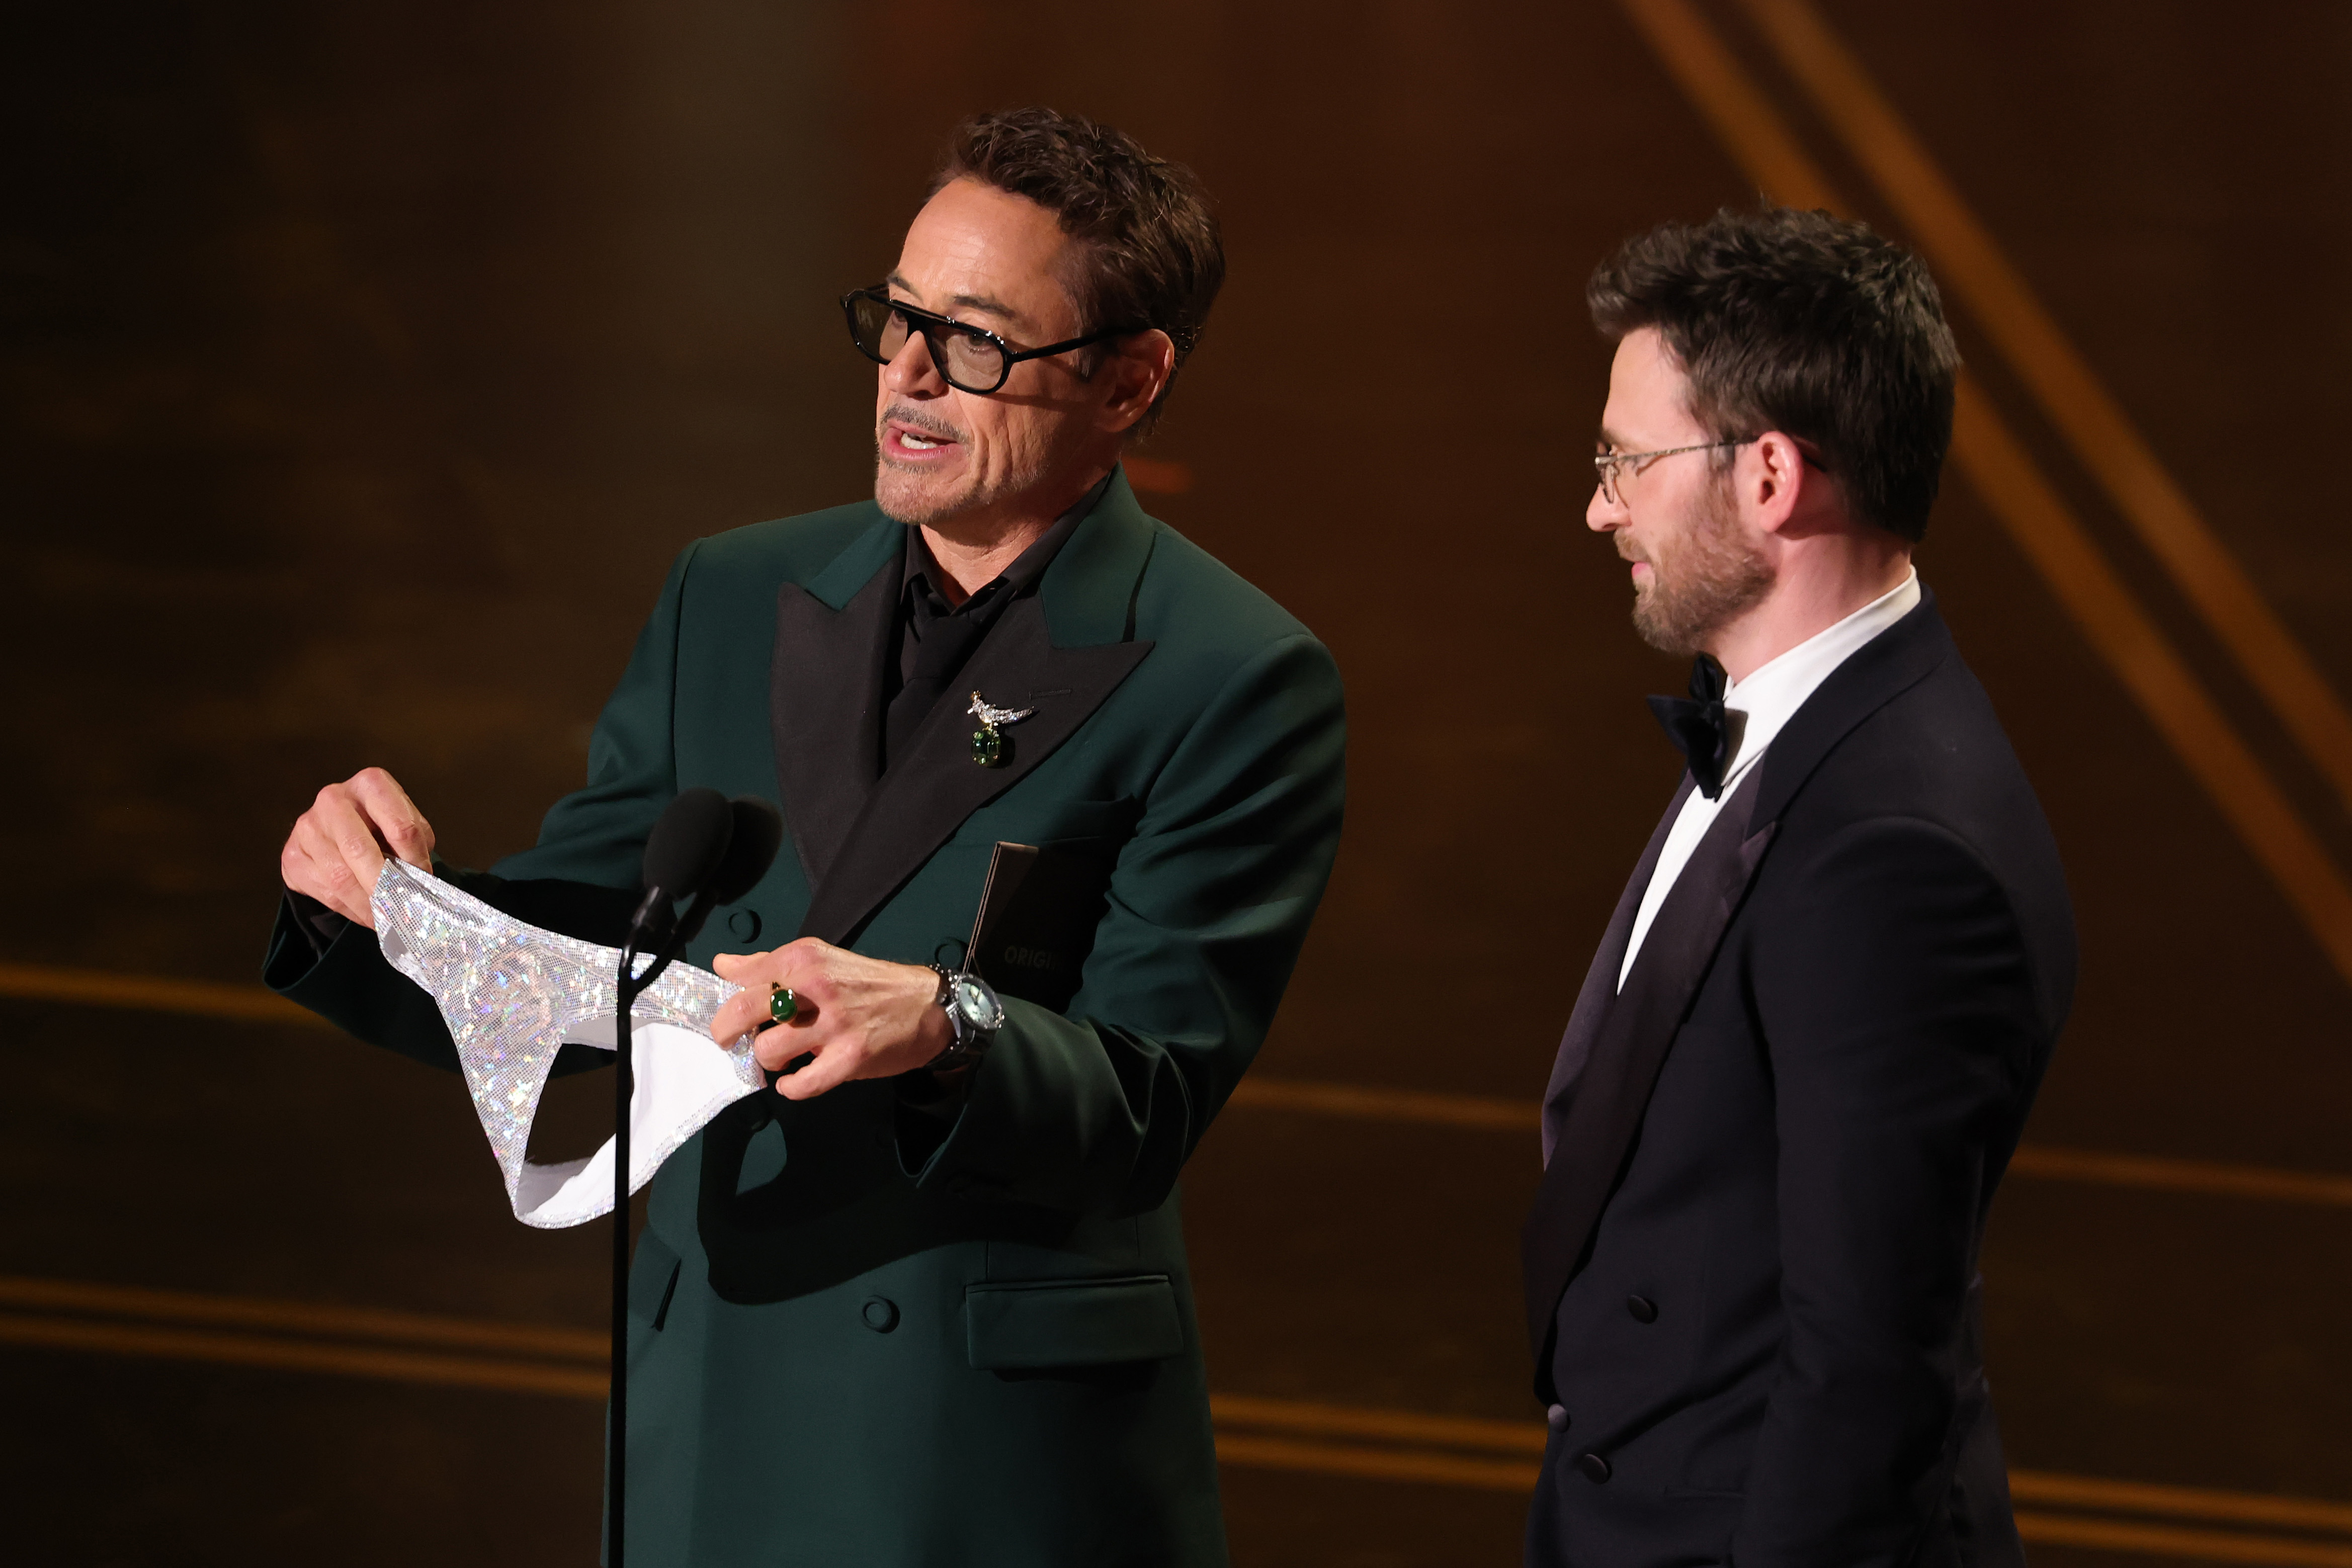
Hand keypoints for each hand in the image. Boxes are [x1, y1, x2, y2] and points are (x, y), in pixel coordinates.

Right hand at [280, 767, 435, 928]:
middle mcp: (333, 800)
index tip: (424, 882)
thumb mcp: (404, 823)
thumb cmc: (378, 823)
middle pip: (360, 850)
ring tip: (389, 918)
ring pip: (340, 877)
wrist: (334, 825)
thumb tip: (421, 880)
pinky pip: (324, 891)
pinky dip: (350, 909)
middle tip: (403, 909)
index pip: (401, 826)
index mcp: (370, 785)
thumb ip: (416, 843)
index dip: (416, 860)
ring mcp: (308, 827)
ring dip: (368, 904)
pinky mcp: (293, 854)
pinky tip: (367, 914)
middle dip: (385, 886)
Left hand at [710, 940, 954, 1099]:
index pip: (742, 980)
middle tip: (732, 1043)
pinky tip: (795, 1082)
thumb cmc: (869, 984)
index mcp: (804, 959)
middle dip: (726, 1033)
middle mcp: (815, 987)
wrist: (927, 1005)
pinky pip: (803, 1084)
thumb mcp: (821, 959)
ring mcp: (832, 1024)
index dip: (726, 1003)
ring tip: (783, 1057)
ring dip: (769, 1060)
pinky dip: (792, 1088)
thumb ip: (770, 964)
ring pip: (768, 1050)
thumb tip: (723, 965)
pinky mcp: (849, 1057)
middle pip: (743, 1012)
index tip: (730, 1018)